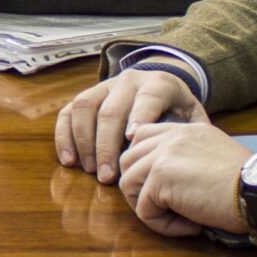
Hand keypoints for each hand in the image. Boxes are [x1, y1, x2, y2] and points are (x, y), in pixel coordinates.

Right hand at [54, 67, 205, 183]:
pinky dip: (64, 137)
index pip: (147, 98)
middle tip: (107, 176)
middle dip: (106, 145)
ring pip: (84, 107)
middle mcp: (128, 81)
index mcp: (159, 84)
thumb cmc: (178, 113)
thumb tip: (177, 156)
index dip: (139, 117)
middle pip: (111, 109)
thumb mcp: (192, 118)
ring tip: (89, 170)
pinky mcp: (87, 97)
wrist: (162, 91)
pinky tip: (69, 161)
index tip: (132, 141)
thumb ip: (189, 133)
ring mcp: (103, 87)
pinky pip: (67, 112)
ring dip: (84, 142)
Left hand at [115, 120, 251, 239]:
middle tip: (168, 208)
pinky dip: (163, 225)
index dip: (144, 166)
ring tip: (180, 219)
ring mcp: (162, 156)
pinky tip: (190, 226)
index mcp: (184, 129)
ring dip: (149, 209)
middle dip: (140, 189)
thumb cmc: (247, 183)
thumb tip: (165, 180)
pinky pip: (144, 210)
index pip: (142, 137)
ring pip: (129, 186)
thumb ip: (188, 158)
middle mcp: (170, 137)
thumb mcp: (214, 157)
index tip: (163, 188)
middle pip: (128, 162)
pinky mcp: (159, 179)